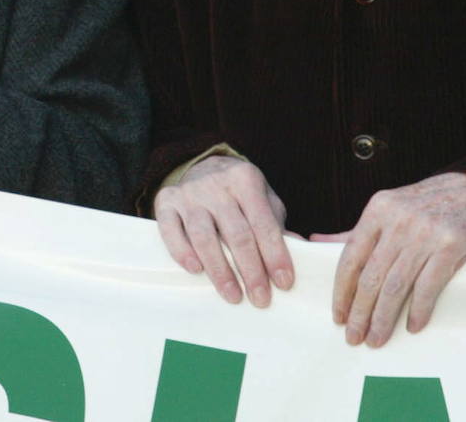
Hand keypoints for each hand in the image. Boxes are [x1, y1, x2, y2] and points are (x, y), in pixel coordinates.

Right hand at [153, 155, 294, 306]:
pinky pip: (170, 230)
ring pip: (204, 236)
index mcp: (246, 179)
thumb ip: (277, 226)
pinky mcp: (166, 201)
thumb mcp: (264, 200)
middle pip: (236, 234)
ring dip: (220, 270)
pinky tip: (196, 270)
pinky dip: (182, 251)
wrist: (203, 167)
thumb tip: (299, 255)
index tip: (283, 283)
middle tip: (260, 298)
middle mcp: (216, 184)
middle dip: (251, 270)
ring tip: (233, 295)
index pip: (264, 223)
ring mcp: (189, 193)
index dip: (275, 255)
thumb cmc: (239, 194)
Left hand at [310, 172, 465, 347]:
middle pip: (371, 277)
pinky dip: (418, 310)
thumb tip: (318, 243)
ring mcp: (424, 233)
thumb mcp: (387, 209)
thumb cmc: (426, 204)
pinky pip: (428, 285)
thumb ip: (355, 231)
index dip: (341, 291)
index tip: (338, 316)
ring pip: (396, 285)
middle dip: (359, 312)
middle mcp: (398, 221)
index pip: (350, 257)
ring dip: (384, 318)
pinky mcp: (450, 246)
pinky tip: (412, 326)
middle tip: (354, 337)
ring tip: (377, 338)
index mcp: (377, 210)